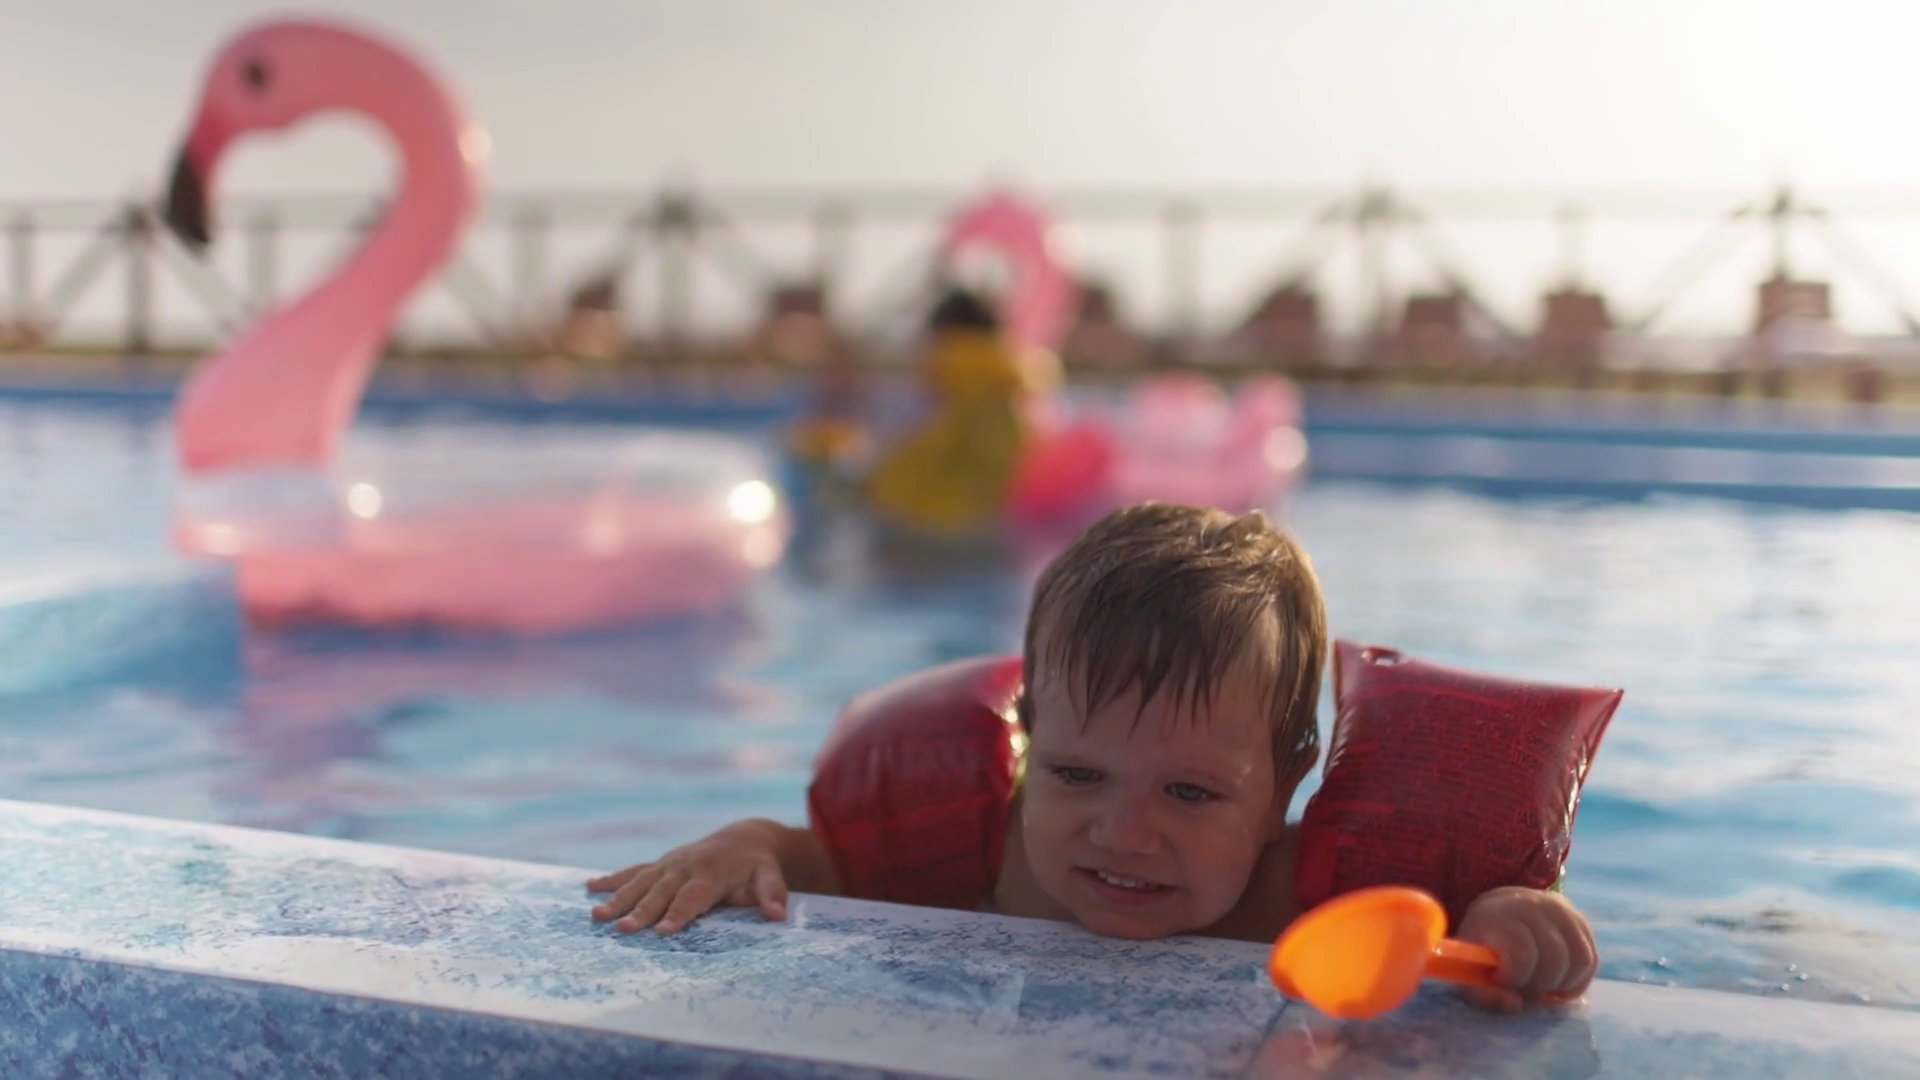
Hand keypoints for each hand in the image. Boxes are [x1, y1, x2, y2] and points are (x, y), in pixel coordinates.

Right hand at [587, 820, 788, 934]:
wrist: (745, 838)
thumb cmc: (757, 866)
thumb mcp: (771, 876)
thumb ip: (773, 894)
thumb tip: (777, 915)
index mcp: (711, 873)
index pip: (693, 897)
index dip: (678, 913)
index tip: (662, 931)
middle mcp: (685, 866)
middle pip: (661, 892)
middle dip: (641, 911)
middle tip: (621, 929)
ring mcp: (669, 863)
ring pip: (641, 882)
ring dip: (618, 898)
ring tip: (596, 916)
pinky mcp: (660, 863)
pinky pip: (634, 871)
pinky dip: (612, 878)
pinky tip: (589, 888)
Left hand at [1454, 886, 1598, 1011]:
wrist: (1502, 910)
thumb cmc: (1483, 945)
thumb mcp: (1469, 970)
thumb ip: (1483, 994)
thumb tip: (1516, 1004)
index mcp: (1500, 914)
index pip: (1522, 953)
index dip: (1514, 977)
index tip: (1501, 980)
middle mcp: (1535, 905)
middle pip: (1555, 960)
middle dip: (1540, 985)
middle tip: (1523, 987)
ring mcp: (1564, 911)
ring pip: (1580, 961)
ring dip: (1562, 984)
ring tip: (1540, 986)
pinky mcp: (1582, 922)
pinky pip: (1591, 960)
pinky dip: (1577, 980)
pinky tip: (1557, 983)